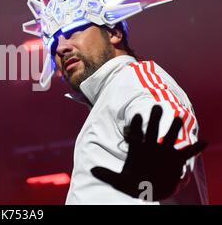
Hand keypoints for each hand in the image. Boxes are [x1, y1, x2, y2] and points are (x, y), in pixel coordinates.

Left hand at [91, 105, 207, 200]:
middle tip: (156, 106)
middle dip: (154, 119)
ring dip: (174, 129)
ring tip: (178, 118)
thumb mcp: (120, 182)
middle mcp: (151, 147)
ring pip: (170, 137)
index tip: (136, 117)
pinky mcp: (175, 160)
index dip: (136, 126)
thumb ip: (107, 175)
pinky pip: (187, 153)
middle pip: (153, 131)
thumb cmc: (134, 183)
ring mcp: (164, 152)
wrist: (149, 189)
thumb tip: (92, 170)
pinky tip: (204, 142)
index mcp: (137, 149)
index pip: (136, 135)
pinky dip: (196, 148)